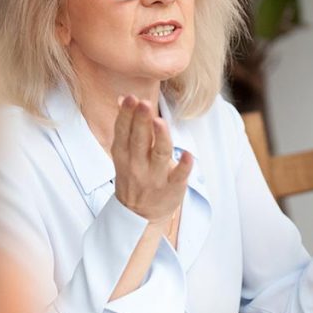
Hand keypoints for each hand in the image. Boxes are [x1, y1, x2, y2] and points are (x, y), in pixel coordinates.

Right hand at [111, 95, 192, 223]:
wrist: (139, 215)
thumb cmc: (134, 175)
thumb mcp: (124, 153)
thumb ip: (126, 126)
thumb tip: (123, 98)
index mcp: (124, 154)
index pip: (123, 131)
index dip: (127, 115)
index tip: (131, 98)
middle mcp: (137, 164)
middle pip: (139, 140)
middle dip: (141, 121)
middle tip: (144, 103)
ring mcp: (155, 177)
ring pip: (159, 154)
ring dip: (160, 138)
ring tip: (160, 122)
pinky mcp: (172, 188)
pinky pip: (179, 176)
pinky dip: (183, 166)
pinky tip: (189, 155)